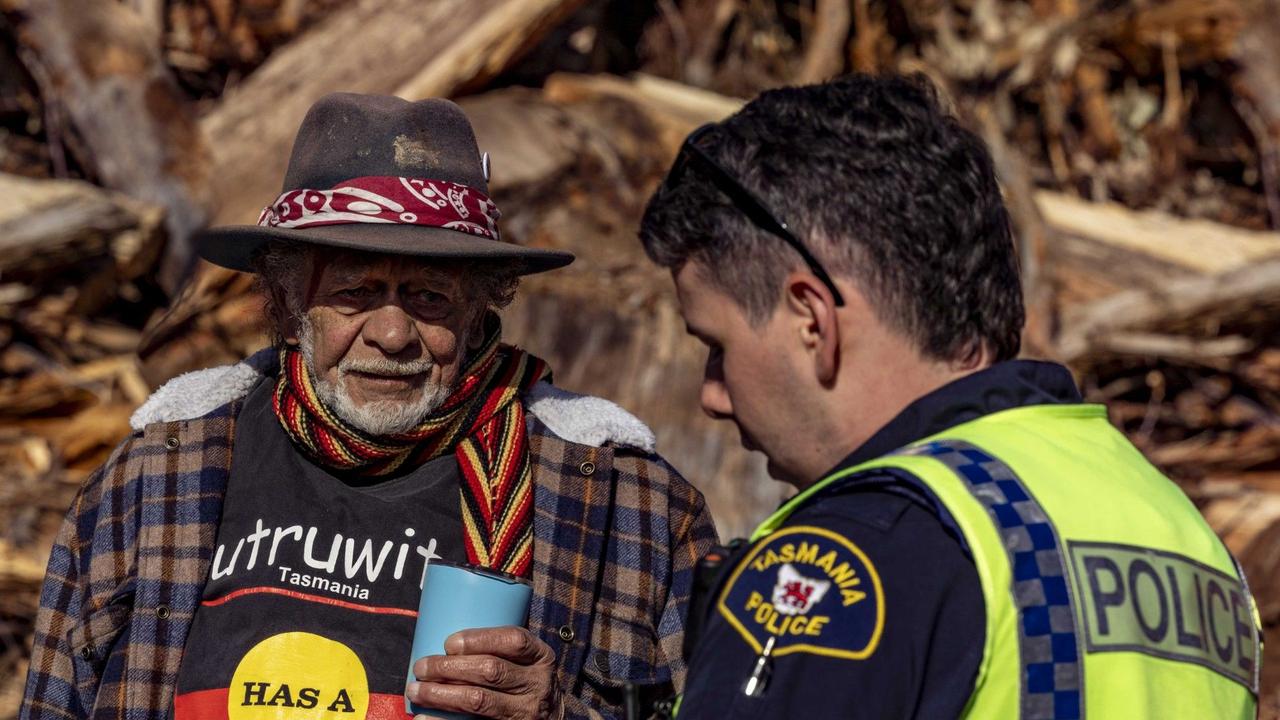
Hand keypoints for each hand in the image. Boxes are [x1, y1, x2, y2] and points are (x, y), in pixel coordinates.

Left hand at [407, 626, 559, 719]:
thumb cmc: (527, 684)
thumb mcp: (528, 662)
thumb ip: (500, 651)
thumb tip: (443, 643)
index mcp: (541, 657)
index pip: (514, 640)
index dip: (479, 639)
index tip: (448, 643)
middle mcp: (537, 684)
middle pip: (491, 671)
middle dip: (449, 668)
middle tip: (421, 667)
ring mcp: (526, 712)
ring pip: (479, 701)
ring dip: (441, 695)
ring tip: (416, 690)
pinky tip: (424, 719)